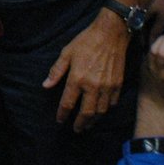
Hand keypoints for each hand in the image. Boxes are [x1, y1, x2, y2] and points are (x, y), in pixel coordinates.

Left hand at [44, 11, 128, 131]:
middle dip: (80, 124)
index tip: (60, 120)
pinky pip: (112, 103)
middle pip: (86, 113)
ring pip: (100, 111)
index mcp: (77, 79)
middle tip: (76, 130)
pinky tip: (101, 111)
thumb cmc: (86, 42)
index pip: (67, 103)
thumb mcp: (66, 53)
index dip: (62, 114)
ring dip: (93, 121)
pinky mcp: (118, 84)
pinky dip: (106, 110)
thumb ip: (56, 71)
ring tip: (88, 125)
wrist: (111, 34)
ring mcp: (107, 87)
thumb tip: (45, 85)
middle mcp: (93, 86)